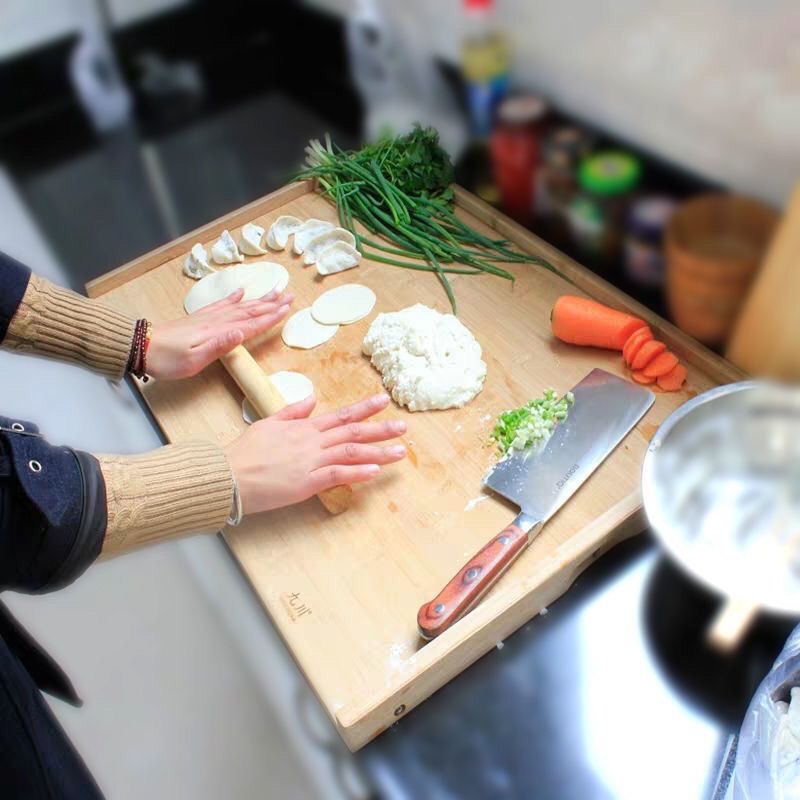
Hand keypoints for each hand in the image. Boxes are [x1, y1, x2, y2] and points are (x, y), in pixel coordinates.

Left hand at [147, 288, 292, 379]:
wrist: (141, 347)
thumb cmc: (167, 359)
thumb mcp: (194, 359)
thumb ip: (219, 346)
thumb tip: (242, 332)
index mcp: (218, 332)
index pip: (250, 324)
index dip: (270, 317)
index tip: (287, 309)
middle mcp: (216, 321)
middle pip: (249, 311)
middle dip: (271, 304)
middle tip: (289, 296)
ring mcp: (207, 318)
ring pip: (240, 306)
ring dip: (258, 300)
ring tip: (274, 292)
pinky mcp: (199, 319)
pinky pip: (222, 305)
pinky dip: (234, 298)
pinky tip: (241, 292)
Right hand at [225, 393, 406, 514]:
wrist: (228, 474)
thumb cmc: (244, 452)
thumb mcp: (268, 423)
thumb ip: (292, 411)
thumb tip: (311, 399)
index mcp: (304, 428)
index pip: (341, 416)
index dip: (364, 408)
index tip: (384, 401)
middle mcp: (311, 442)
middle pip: (353, 432)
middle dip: (381, 429)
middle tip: (404, 428)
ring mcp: (310, 462)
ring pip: (351, 452)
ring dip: (378, 451)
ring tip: (400, 452)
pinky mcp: (306, 483)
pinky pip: (336, 475)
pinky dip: (357, 472)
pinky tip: (375, 471)